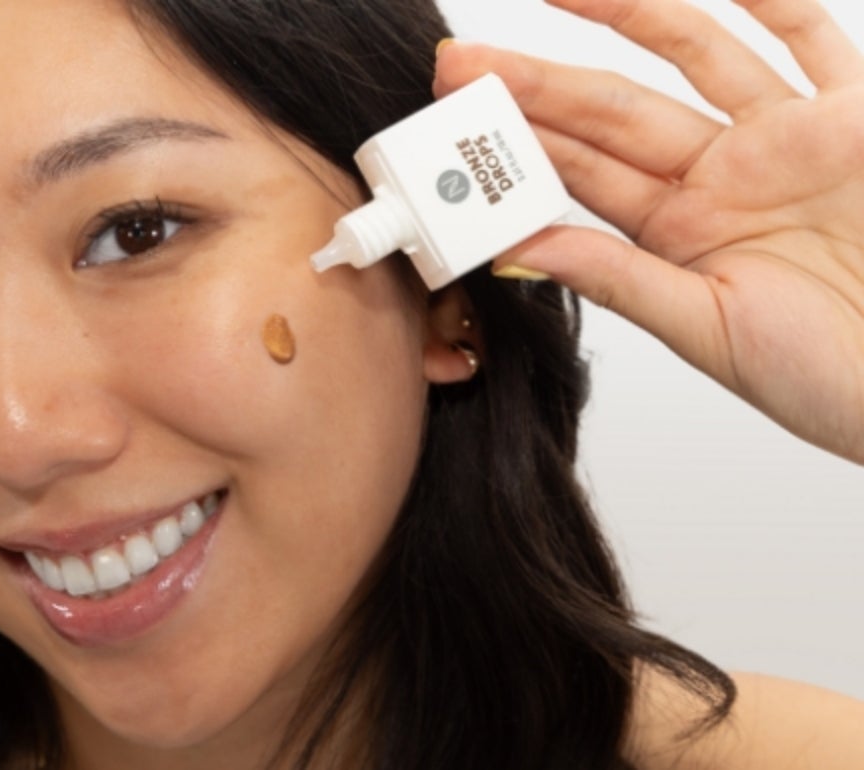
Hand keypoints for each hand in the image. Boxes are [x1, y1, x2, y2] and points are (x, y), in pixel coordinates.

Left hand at [435, 0, 863, 463]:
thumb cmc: (830, 375)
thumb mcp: (708, 331)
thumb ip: (620, 279)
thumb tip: (521, 249)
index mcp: (679, 233)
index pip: (581, 173)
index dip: (518, 145)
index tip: (455, 121)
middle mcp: (722, 178)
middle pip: (613, 112)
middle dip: (536, 85)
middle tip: (461, 62)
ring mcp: (784, 140)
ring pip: (694, 57)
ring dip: (628, 18)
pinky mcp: (852, 117)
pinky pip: (810, 39)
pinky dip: (772, 0)